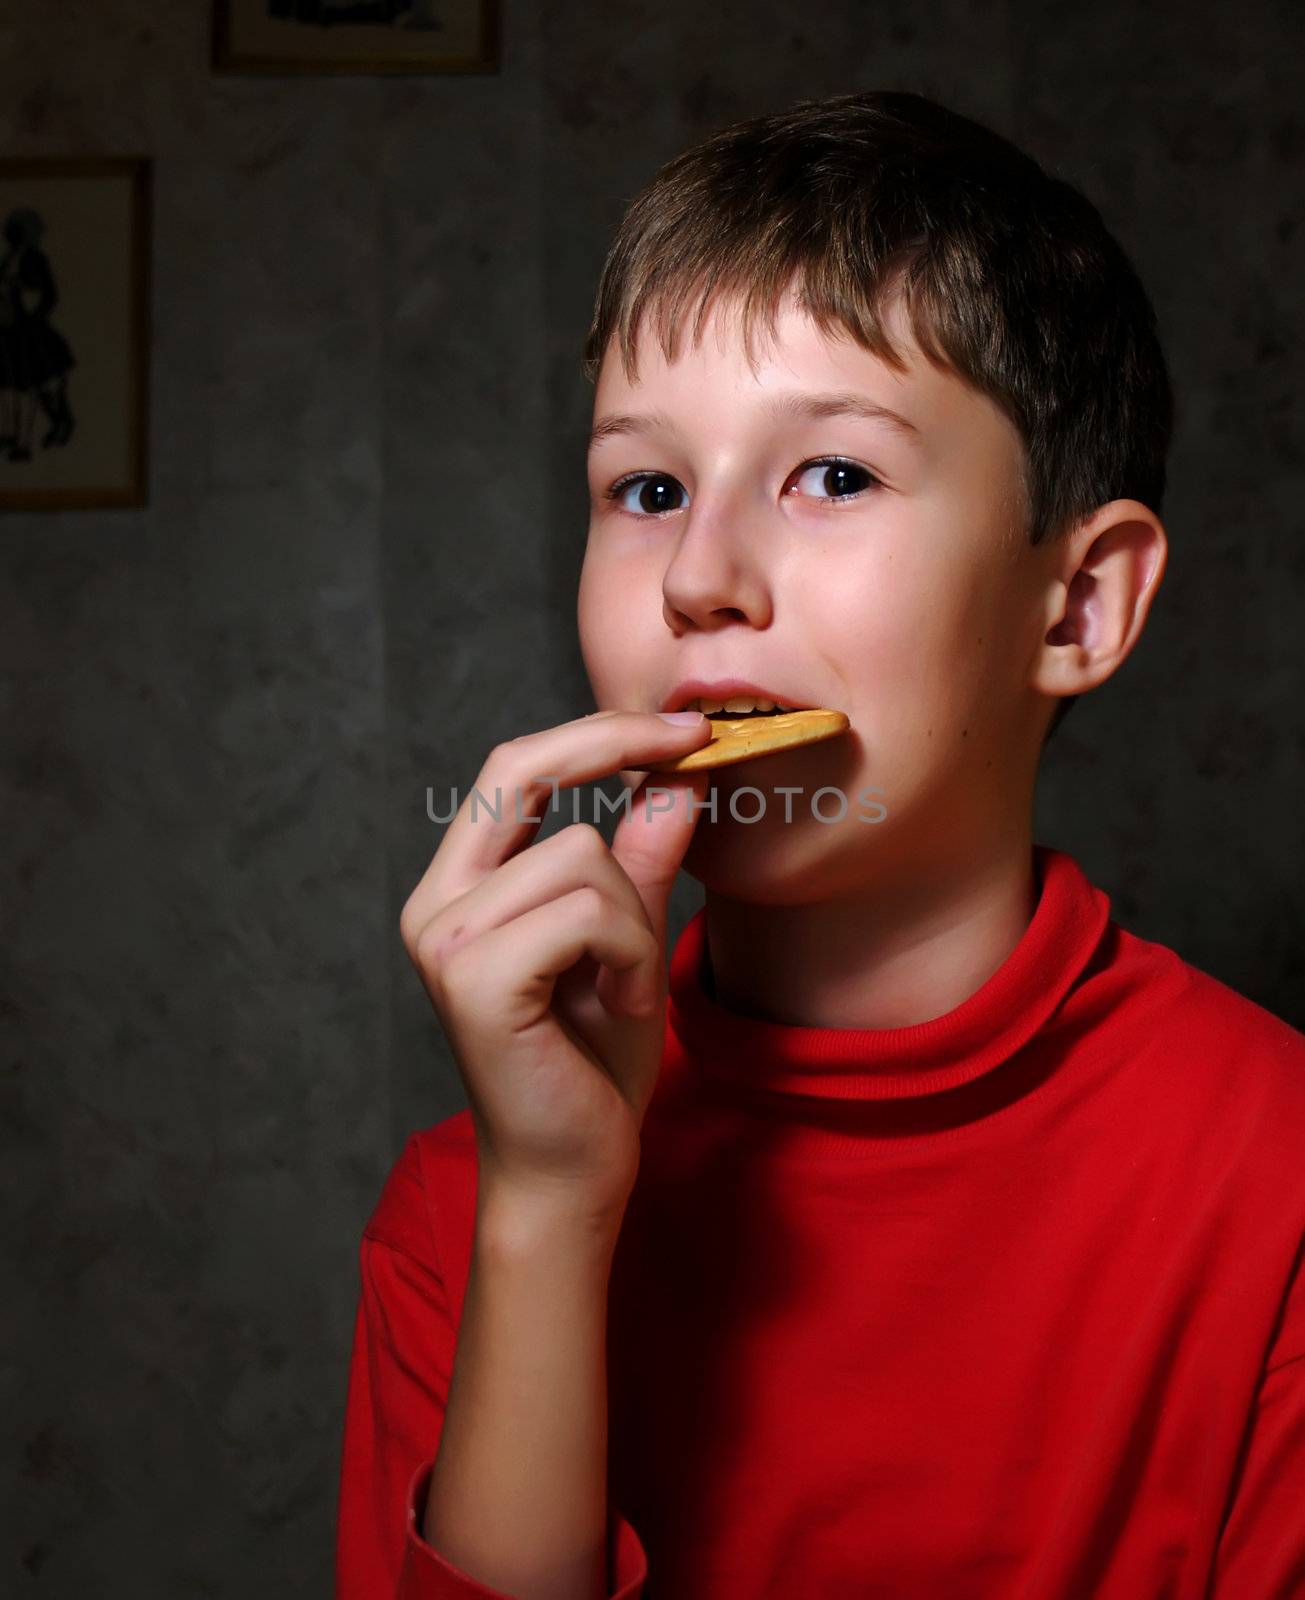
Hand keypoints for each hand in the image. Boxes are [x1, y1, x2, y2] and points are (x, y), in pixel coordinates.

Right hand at [399, 710, 711, 1223]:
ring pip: (580, 852)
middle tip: (701, 749)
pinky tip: (619, 1009)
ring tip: (627, 988)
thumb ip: (642, 859)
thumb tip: (678, 775)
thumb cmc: (594, 1064)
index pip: (513, 769)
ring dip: (635, 921)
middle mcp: (434, 906)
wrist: (572, 1173)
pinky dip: (629, 955)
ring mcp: (445, 939)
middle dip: (618, 745)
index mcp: (459, 889)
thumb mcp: (629, 941)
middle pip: (526, 772)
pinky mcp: (474, 977)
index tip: (682, 725)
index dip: (594, 730)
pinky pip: (587, 911)